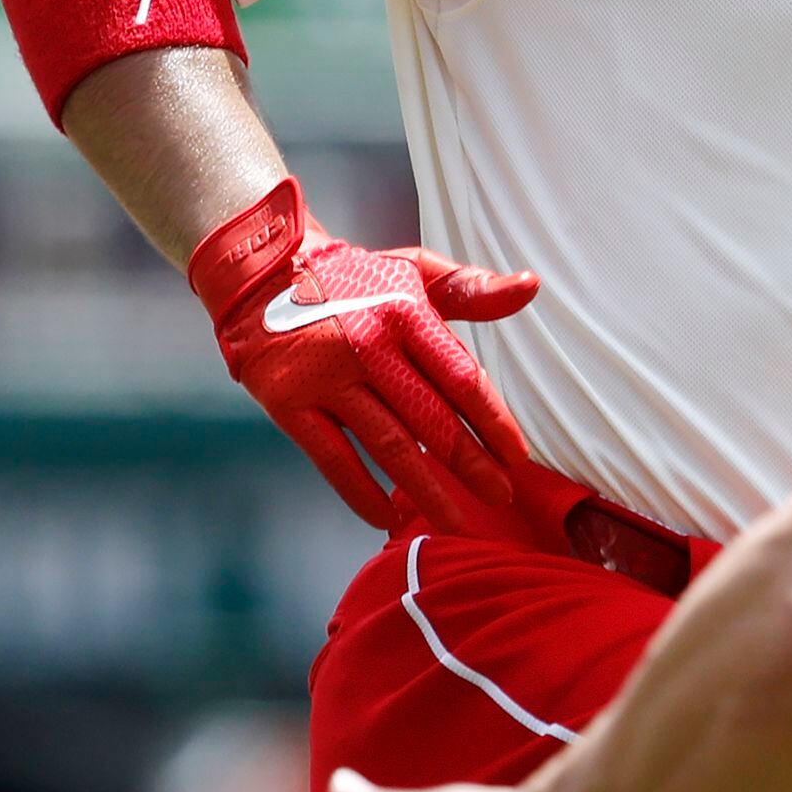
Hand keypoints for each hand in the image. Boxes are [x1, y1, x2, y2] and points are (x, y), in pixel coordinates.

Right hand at [188, 176, 545, 537]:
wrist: (262, 276)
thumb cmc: (352, 281)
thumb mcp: (414, 271)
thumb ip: (472, 289)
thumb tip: (530, 287)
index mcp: (405, 313)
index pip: (462, 377)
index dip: (493, 421)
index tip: (517, 457)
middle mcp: (368, 346)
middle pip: (432, 419)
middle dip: (471, 465)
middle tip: (501, 497)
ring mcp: (326, 378)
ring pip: (389, 445)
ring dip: (426, 489)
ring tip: (457, 521)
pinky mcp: (289, 403)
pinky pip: (333, 459)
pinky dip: (362, 493)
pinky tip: (388, 517)